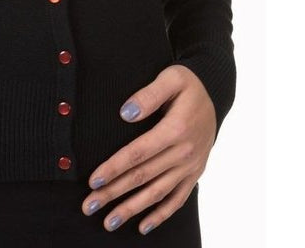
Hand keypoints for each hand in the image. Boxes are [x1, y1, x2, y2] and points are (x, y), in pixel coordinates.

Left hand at [82, 64, 215, 234]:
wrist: (215, 93)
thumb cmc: (188, 84)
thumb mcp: (171, 78)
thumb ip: (148, 95)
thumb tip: (126, 113)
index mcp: (175, 129)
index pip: (138, 153)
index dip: (114, 168)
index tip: (93, 181)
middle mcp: (183, 152)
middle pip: (143, 177)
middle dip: (114, 193)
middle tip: (89, 206)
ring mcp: (190, 166)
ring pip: (157, 193)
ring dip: (132, 209)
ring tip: (109, 222)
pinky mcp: (194, 173)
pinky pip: (178, 199)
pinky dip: (161, 215)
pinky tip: (143, 226)